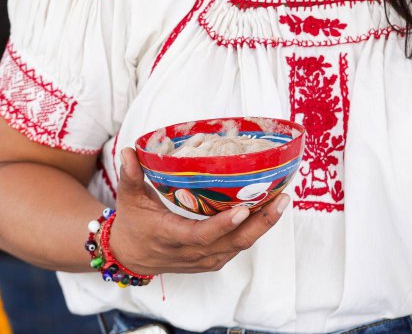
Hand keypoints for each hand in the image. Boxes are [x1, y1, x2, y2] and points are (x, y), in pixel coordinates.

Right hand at [107, 147, 288, 274]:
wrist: (131, 256)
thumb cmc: (133, 224)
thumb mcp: (129, 199)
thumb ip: (131, 175)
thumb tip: (130, 151)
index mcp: (170, 236)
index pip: (199, 235)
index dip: (222, 225)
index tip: (242, 209)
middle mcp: (191, 252)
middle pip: (232, 243)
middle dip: (260, 222)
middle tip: (281, 197)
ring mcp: (204, 259)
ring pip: (240, 246)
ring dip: (263, 225)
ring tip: (282, 199)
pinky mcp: (212, 260)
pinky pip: (238, 247)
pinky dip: (255, 231)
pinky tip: (269, 210)